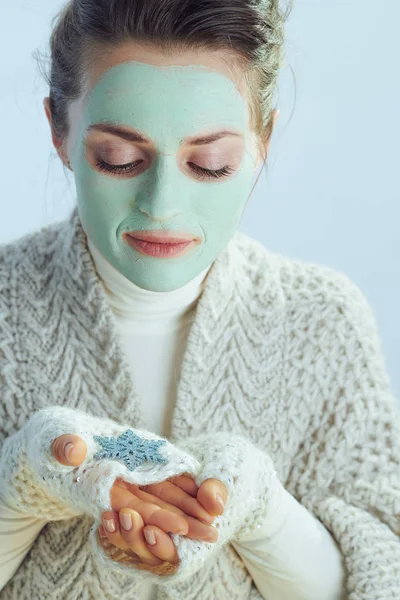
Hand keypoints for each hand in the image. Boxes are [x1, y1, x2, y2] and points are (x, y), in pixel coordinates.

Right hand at [51, 434, 223, 568]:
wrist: (51, 437)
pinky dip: (178, 486)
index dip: (155, 516)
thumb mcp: (52, 438)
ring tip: (211, 520)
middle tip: (211, 534)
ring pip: (158, 498)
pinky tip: (199, 491)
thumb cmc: (49, 437)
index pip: (130, 505)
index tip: (182, 526)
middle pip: (152, 508)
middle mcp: (115, 487)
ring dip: (184, 509)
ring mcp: (124, 480)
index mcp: (98, 486)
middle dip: (181, 522)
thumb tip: (72, 450)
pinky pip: (157, 480)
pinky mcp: (132, 468)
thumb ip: (62, 446)